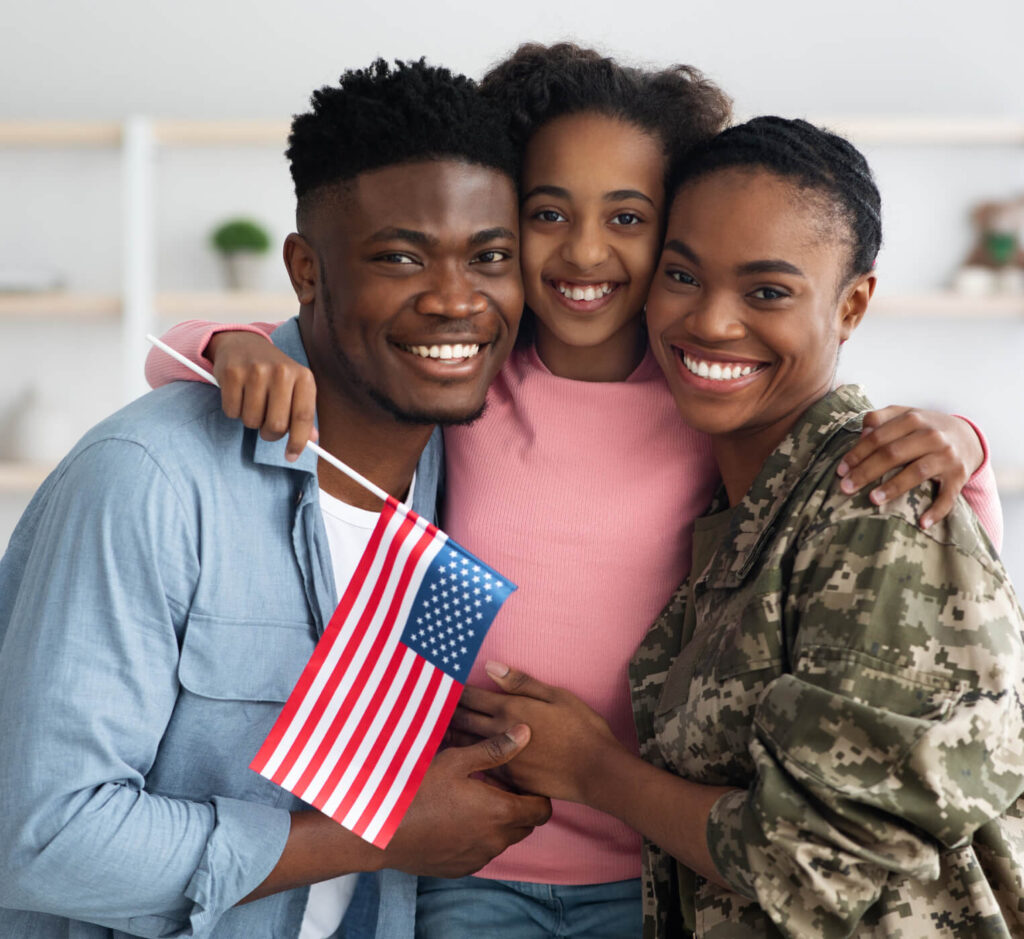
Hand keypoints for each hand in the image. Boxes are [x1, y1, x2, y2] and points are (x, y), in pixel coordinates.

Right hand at [207, 331, 317, 461]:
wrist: (244, 344)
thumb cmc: (273, 373)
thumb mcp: (295, 387)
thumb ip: (302, 412)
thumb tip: (312, 440)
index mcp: (303, 376)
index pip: (303, 417)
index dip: (298, 441)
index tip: (291, 455)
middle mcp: (282, 372)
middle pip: (277, 425)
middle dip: (270, 433)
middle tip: (266, 426)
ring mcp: (256, 371)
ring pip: (252, 421)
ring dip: (250, 421)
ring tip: (253, 404)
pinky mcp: (232, 373)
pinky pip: (232, 411)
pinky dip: (234, 411)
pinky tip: (239, 395)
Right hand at [381, 726, 551, 877]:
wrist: (384, 831)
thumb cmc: (420, 790)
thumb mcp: (457, 761)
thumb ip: (495, 749)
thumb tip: (525, 733)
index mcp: (500, 812)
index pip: (542, 810)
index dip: (537, 795)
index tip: (520, 782)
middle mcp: (496, 840)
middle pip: (526, 826)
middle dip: (520, 808)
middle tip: (498, 788)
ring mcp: (479, 858)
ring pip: (504, 840)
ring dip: (498, 824)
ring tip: (475, 802)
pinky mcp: (462, 869)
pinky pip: (482, 853)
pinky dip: (479, 838)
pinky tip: (457, 821)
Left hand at [452, 663, 622, 804]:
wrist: (596, 771)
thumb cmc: (581, 727)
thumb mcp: (555, 695)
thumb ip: (520, 682)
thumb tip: (491, 666)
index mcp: (510, 709)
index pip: (471, 696)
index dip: (453, 689)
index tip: (440, 683)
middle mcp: (500, 734)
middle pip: (462, 720)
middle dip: (444, 711)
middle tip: (428, 705)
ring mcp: (503, 759)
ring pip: (465, 745)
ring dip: (449, 735)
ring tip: (435, 729)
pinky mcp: (509, 779)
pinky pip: (480, 766)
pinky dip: (466, 758)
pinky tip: (460, 758)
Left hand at [836, 407, 983, 528]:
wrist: (968, 437)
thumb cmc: (924, 428)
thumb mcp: (904, 415)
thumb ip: (880, 418)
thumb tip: (862, 433)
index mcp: (913, 419)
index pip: (878, 438)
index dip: (857, 454)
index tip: (840, 470)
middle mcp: (932, 436)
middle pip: (893, 454)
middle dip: (866, 472)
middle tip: (846, 488)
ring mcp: (947, 456)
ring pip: (917, 472)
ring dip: (894, 487)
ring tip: (873, 499)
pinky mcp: (959, 476)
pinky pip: (948, 496)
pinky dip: (937, 510)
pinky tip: (922, 523)